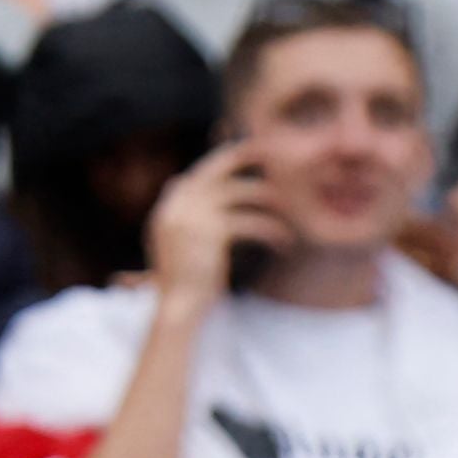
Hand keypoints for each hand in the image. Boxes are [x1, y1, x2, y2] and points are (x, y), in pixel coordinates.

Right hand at [137, 143, 281, 307]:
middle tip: (269, 149)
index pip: (196, 174)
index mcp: (169, 208)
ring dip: (268, 198)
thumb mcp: (178, 243)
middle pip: (214, 168)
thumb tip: (186, 187)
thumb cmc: (184, 282)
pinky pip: (250, 221)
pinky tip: (284, 242)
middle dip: (242, 155)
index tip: (245, 156)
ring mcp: (193, 216)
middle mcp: (177, 205)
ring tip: (288, 209)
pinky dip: (272, 230)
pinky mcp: (212, 232)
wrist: (178, 307)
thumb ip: (185, 217)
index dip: (221, 162)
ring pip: (239, 192)